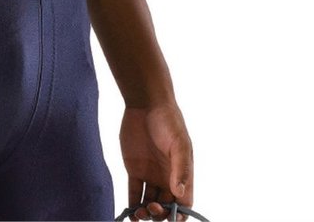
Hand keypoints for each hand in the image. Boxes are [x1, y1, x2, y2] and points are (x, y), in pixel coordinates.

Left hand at [119, 102, 193, 220]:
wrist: (146, 103)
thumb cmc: (168, 121)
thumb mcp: (179, 143)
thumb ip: (180, 168)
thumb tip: (179, 194)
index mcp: (181, 174)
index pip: (183, 203)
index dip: (178, 215)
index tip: (171, 219)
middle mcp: (166, 178)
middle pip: (165, 206)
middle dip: (160, 214)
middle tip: (152, 208)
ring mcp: (150, 175)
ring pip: (148, 203)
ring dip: (145, 213)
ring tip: (139, 214)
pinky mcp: (134, 169)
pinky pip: (133, 192)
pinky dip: (132, 204)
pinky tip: (130, 212)